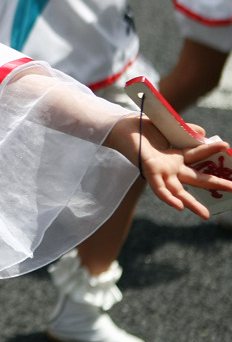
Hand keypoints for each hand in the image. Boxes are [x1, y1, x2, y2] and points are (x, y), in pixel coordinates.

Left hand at [108, 115, 231, 218]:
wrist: (120, 126)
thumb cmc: (142, 127)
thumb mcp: (169, 127)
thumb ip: (187, 130)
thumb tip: (204, 134)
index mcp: (176, 156)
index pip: (200, 156)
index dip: (213, 151)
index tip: (227, 146)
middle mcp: (171, 166)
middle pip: (197, 178)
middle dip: (216, 184)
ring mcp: (161, 171)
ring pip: (179, 191)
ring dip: (192, 203)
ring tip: (205, 215)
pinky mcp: (149, 171)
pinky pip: (159, 188)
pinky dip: (168, 197)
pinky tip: (178, 206)